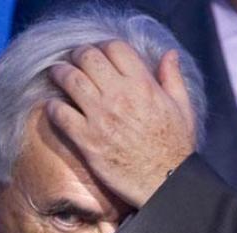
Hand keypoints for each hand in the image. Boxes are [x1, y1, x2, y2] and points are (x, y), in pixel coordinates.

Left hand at [47, 40, 195, 207]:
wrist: (165, 183)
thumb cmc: (175, 147)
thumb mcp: (182, 108)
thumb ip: (173, 78)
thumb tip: (169, 54)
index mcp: (143, 85)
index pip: (114, 48)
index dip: (102, 46)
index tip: (97, 53)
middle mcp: (120, 96)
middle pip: (87, 58)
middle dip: (77, 55)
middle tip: (72, 61)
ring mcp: (101, 118)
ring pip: (70, 80)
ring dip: (60, 74)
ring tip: (57, 75)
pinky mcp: (88, 140)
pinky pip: (60, 113)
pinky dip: (53, 106)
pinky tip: (54, 107)